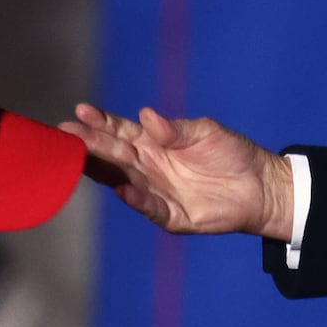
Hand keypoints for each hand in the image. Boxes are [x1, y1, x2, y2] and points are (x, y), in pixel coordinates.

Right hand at [58, 103, 292, 240]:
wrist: (260, 186)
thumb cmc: (232, 154)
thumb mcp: (206, 132)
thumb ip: (176, 129)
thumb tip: (147, 116)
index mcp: (154, 143)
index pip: (120, 130)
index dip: (101, 122)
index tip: (80, 111)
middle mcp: (149, 167)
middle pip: (114, 154)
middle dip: (89, 143)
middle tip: (65, 133)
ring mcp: (157, 191)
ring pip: (123, 180)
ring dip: (102, 171)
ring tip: (80, 159)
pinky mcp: (172, 215)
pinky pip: (150, 208)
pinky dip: (137, 200)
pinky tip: (124, 189)